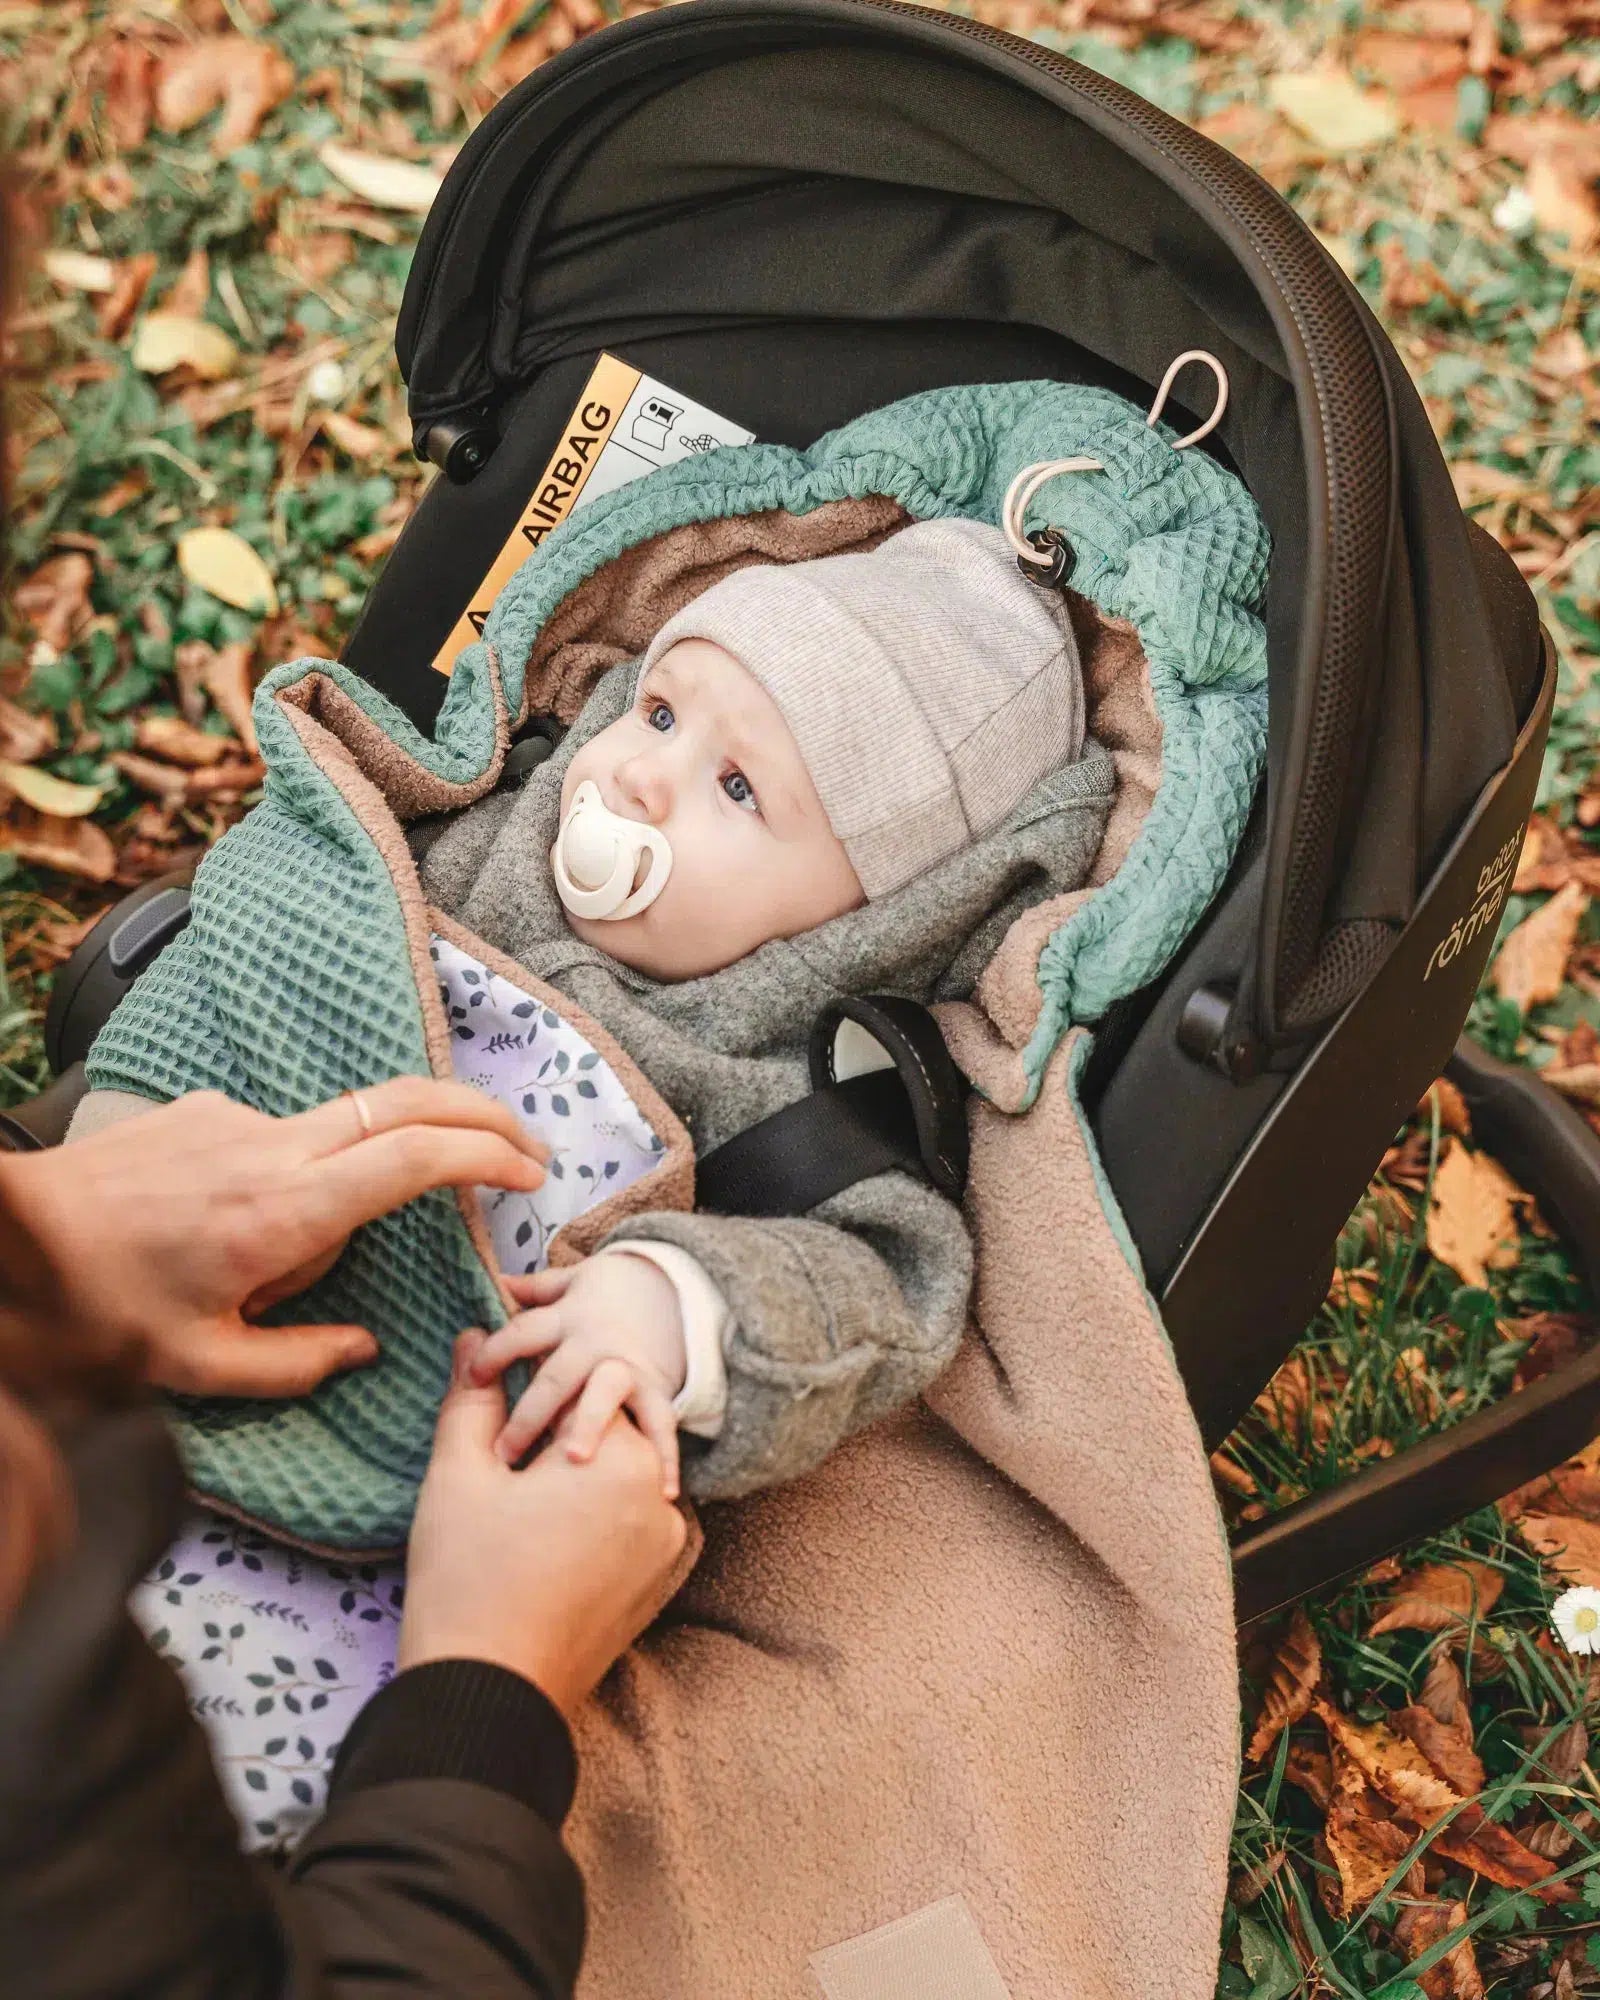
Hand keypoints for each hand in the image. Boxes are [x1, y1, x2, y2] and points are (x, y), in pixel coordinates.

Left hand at [0, 1080, 548, 1399]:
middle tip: (525, 1149)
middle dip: (480, 1114)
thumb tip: (365, 1348)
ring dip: (378, 1162)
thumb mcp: (199, 1368)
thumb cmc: (94, 1312)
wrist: (3, 1240)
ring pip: (346, 1125)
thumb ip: (298, 1363)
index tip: (528, 1173)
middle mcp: (272, 1149)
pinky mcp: (210, 1110)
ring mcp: (240, 1119)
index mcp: (282, 1214)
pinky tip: (247, 1233)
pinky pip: (287, 1136)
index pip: (413, 1156)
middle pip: (406, 1100)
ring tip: (316, 1253)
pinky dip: (303, 1174)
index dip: (485, 1154)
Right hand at [400, 1329, 690, 1714]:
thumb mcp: (459, 1475)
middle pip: (605, 1435)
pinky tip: (540, 1545)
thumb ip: (471, 1398)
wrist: (485, 1697)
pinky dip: (590, 1523)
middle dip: (554, 1439)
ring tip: (515, 1512)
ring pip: (616, 1483)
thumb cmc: (469, 1580)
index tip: (495, 1418)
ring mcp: (666, 1549)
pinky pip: (626, 1528)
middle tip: (498, 1470)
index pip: (582, 1388)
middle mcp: (662, 1499)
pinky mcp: (655, 1588)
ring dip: (573, 1482)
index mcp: (623, 1458)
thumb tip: (472, 1337)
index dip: (530, 1396)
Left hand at [471, 1255, 685, 1497]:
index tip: (472, 1377)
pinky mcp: (655, 1391)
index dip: (496, 1352)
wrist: (672, 1293)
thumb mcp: (570, 1284)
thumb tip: (492, 1283)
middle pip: (557, 1375)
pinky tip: (663, 1492)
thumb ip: (532, 1291)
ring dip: (589, 1426)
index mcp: (566, 1319)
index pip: (524, 1333)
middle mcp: (593, 1344)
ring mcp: (625, 1368)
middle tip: (504, 1453)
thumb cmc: (606, 1298)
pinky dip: (665, 1458)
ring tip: (574, 1461)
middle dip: (531, 1413)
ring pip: (604, 1397)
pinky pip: (660, 1425)